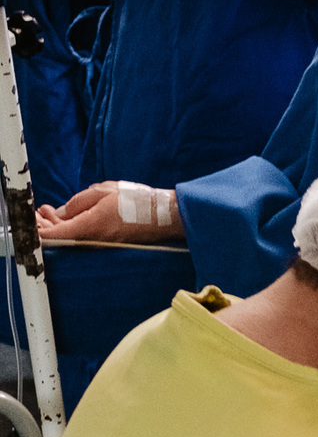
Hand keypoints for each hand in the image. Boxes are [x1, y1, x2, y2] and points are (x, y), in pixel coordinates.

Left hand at [35, 181, 183, 242]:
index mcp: (89, 226)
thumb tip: (61, 214)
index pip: (54, 235)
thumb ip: (77, 203)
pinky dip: (73, 229)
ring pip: (72, 240)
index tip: (34, 216)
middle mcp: (94, 240)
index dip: (39, 228)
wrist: (165, 216)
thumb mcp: (101, 192)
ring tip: (50, 212)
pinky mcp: (109, 245)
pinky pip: (84, 240)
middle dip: (45, 225)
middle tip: (42, 210)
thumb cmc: (136, 201)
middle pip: (61, 240)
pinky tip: (70, 218)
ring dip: (58, 227)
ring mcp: (102, 245)